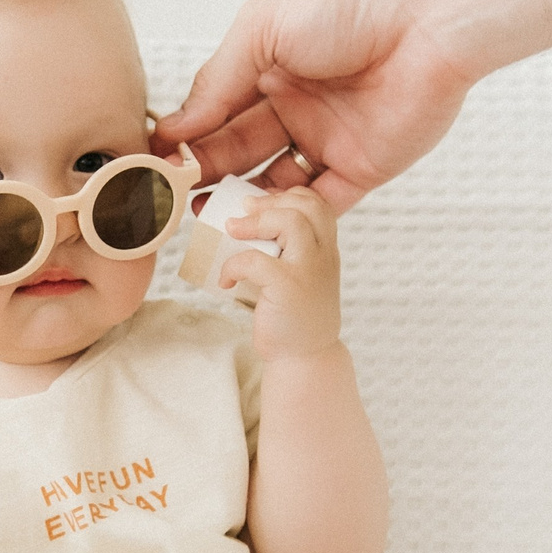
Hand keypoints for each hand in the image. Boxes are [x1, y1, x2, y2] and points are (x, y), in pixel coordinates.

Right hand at [154, 0, 479, 210]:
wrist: (428, 19)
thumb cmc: (350, 5)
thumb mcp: (263, 29)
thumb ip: (218, 81)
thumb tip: (175, 125)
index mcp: (267, 68)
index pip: (214, 112)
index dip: (185, 138)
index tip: (156, 163)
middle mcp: (294, 105)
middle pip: (237, 152)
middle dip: (204, 175)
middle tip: (174, 197)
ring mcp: (326, 140)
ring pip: (273, 184)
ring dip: (241, 202)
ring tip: (210, 216)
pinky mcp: (362, 168)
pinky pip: (320, 204)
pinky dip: (290, 218)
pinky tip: (260, 223)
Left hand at [218, 188, 343, 362]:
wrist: (305, 357)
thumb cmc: (294, 315)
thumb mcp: (301, 276)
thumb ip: (287, 252)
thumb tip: (242, 225)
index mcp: (326, 248)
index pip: (317, 203)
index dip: (288, 195)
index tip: (262, 206)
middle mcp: (323, 255)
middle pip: (307, 204)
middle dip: (270, 201)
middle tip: (243, 212)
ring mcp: (308, 270)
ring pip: (290, 222)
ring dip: (253, 222)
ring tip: (231, 231)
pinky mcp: (287, 288)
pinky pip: (255, 260)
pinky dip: (232, 265)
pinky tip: (225, 280)